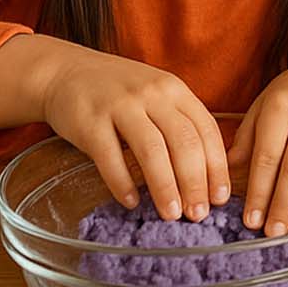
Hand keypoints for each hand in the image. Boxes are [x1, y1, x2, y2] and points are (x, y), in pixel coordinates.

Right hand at [40, 46, 228, 221]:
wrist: (66, 73)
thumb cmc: (121, 93)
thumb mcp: (158, 96)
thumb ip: (181, 124)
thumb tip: (208, 174)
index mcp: (176, 91)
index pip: (206, 130)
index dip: (217, 166)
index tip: (221, 197)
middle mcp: (153, 95)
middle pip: (183, 142)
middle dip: (195, 182)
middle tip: (199, 213)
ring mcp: (120, 106)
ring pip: (151, 150)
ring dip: (164, 186)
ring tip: (171, 214)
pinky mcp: (89, 121)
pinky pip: (108, 156)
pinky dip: (121, 182)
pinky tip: (131, 202)